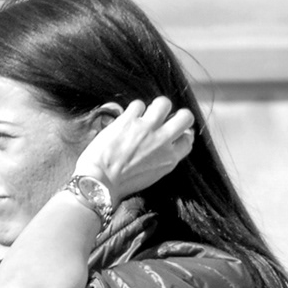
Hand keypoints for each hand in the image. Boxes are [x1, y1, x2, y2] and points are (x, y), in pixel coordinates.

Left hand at [74, 97, 194, 200]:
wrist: (99, 184)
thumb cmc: (121, 184)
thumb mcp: (152, 175)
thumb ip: (163, 158)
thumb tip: (168, 144)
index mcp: (170, 159)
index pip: (188, 139)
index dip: (181, 134)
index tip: (171, 134)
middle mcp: (163, 141)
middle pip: (185, 116)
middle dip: (176, 115)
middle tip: (163, 120)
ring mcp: (146, 128)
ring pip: (164, 103)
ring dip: (155, 107)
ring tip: (145, 115)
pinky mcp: (129, 120)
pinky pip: (138, 104)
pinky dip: (133, 110)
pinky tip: (127, 119)